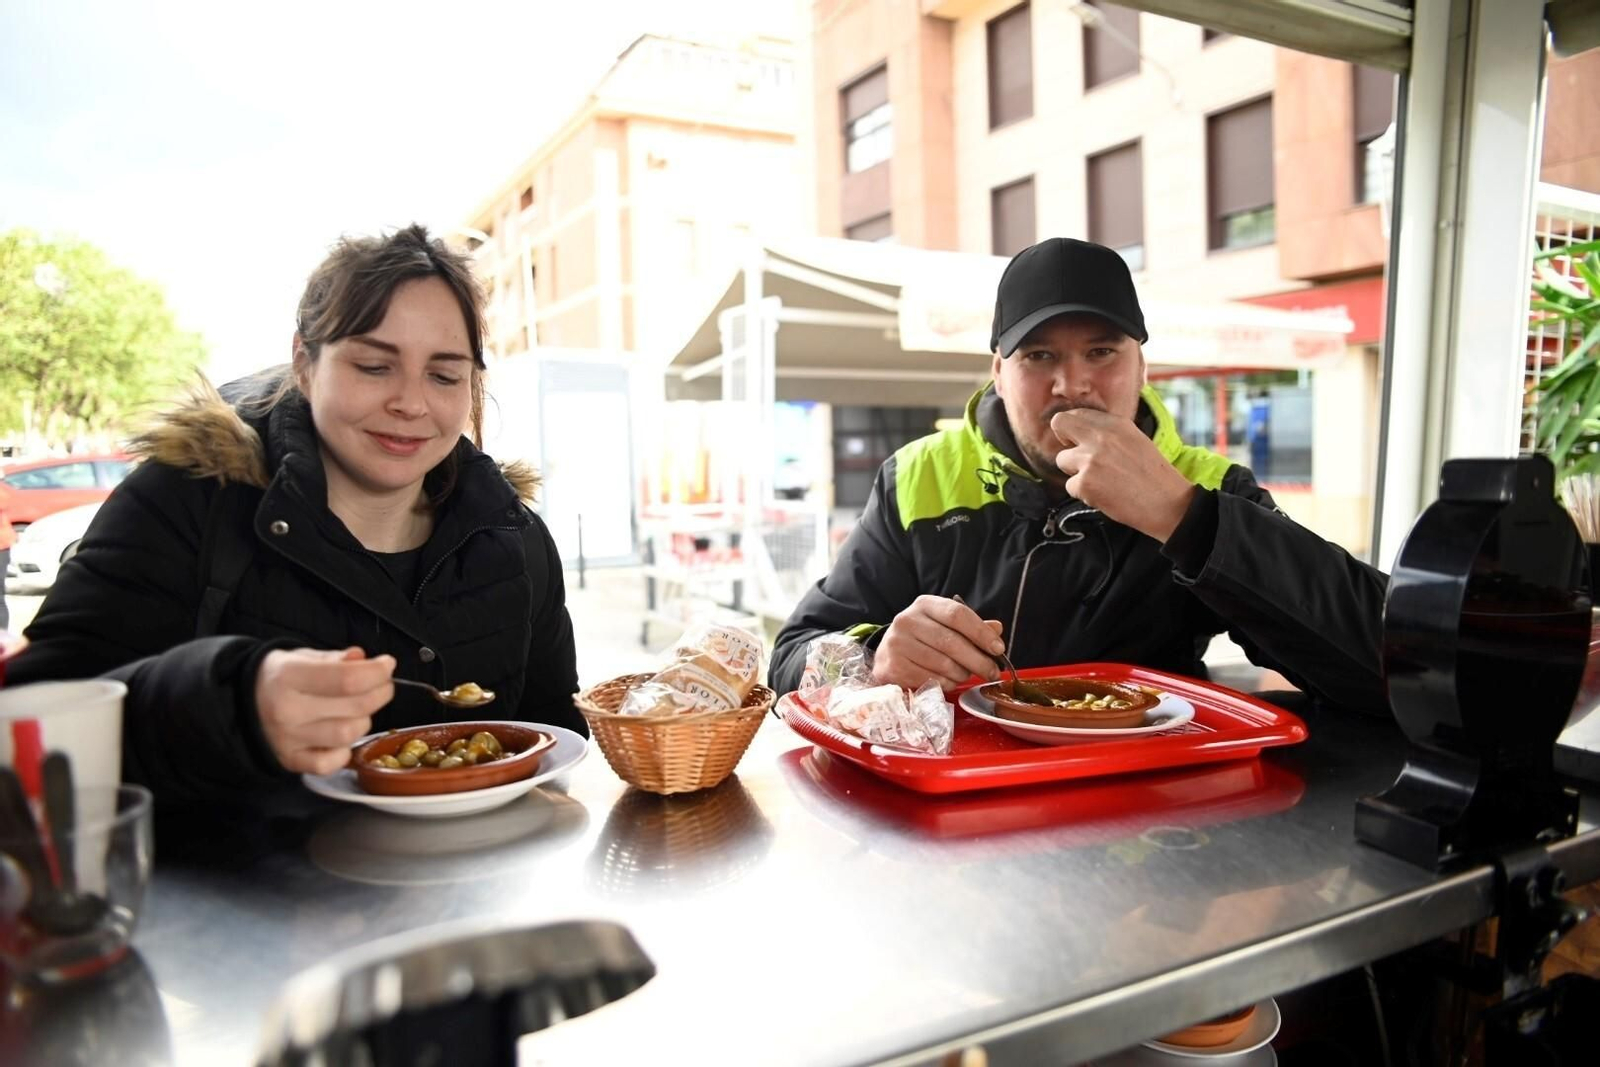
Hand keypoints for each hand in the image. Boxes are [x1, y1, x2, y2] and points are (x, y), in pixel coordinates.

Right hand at [254, 647, 395, 775]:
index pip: (347, 679)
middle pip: (355, 707)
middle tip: (382, 685)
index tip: (387, 664)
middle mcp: (287, 710)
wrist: (239, 703)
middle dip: (380, 693)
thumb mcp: (301, 657)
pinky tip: (341, 736)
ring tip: (358, 709)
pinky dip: (344, 751)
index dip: (376, 672)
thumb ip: (334, 659)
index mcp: (289, 677)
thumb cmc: (279, 677)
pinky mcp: (290, 761)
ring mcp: (288, 740)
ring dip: (364, 720)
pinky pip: (331, 763)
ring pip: (348, 734)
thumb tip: (363, 659)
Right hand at [872, 595, 1005, 690]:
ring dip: (962, 674)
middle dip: (978, 660)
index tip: (998, 649)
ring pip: (943, 664)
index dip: (981, 632)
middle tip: (992, 672)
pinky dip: (947, 684)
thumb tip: (996, 629)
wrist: (888, 655)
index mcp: (924, 605)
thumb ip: (971, 627)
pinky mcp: (894, 667)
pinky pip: (931, 680)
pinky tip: (948, 681)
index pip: (957, 614)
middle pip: (951, 642)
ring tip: (966, 675)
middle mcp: (907, 620)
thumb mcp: (945, 626)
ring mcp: (897, 644)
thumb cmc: (923, 639)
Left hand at [1050, 408, 1196, 541]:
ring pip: (1062, 460)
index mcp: (1115, 424)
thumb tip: (1082, 433)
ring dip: (1076, 472)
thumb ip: (1109, 434)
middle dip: (1063, 439)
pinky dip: (1083, 494)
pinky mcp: (1084, 483)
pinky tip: (1104, 495)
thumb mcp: (1136, 440)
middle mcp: (1100, 437)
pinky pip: (1070, 486)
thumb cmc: (1154, 476)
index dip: (1074, 428)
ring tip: (1100, 481)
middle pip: (1059, 424)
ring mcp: (1090, 460)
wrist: (1167, 503)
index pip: (1077, 414)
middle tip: (1075, 454)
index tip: (1079, 439)